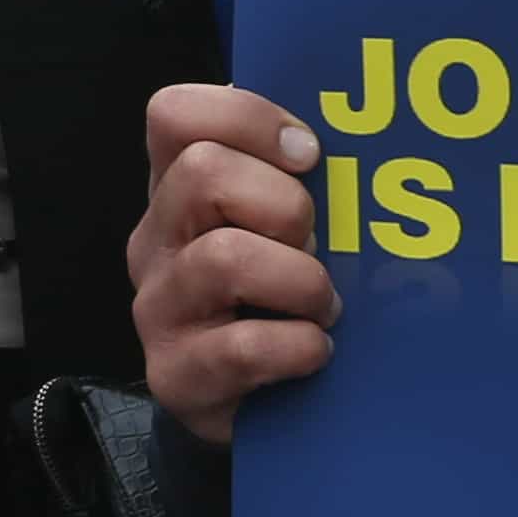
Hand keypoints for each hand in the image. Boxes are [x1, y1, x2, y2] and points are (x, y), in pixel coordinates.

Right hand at [129, 85, 337, 441]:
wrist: (246, 402)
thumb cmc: (276, 295)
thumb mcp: (278, 227)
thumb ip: (294, 179)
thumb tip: (361, 139)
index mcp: (177, 187)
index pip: (175, 114)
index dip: (247, 119)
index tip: (309, 155)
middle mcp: (156, 239)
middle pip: (202, 173)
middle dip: (284, 205)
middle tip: (313, 244)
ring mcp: (157, 307)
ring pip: (225, 258)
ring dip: (300, 281)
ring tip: (323, 303)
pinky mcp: (175, 374)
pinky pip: (244, 346)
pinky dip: (299, 347)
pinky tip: (315, 351)